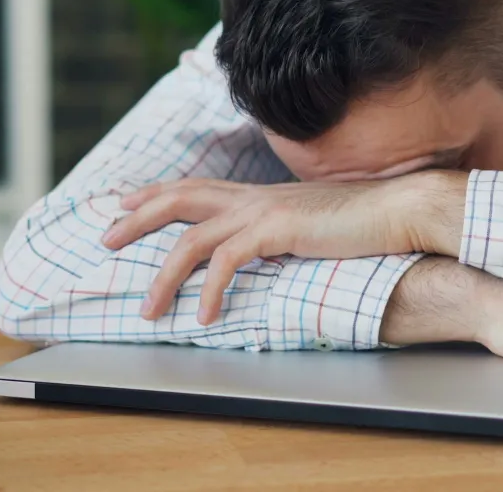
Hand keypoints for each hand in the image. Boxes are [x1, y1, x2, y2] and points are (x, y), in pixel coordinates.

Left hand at [102, 174, 452, 323]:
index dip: (156, 194)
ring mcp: (263, 210)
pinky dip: (209, 290)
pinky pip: (226, 262)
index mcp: (261, 194)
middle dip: (137, 218)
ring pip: (191, 238)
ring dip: (164, 276)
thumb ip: (284, 232)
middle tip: (104, 238)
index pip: (196, 186)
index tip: (125, 204)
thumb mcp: (312, 224)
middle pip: (179, 198)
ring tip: (149, 310)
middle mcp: (254, 196)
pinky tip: (205, 316)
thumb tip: (270, 249)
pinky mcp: (276, 231)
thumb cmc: (364, 222)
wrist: (398, 210)